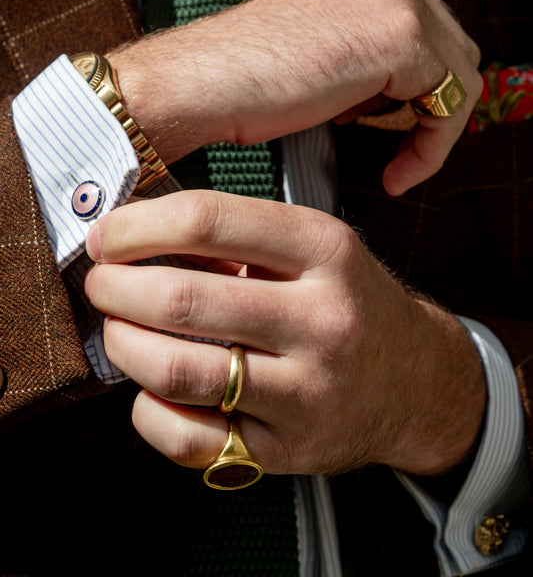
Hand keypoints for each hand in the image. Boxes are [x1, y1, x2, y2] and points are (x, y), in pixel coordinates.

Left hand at [84, 190, 485, 476]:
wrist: (414, 379)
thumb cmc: (349, 301)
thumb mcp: (314, 247)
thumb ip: (238, 236)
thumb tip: (136, 237)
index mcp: (325, 250)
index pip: (210, 219)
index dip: (138, 226)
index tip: (108, 235)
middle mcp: (322, 319)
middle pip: (184, 299)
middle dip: (117, 288)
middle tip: (101, 283)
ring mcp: (307, 390)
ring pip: (179, 371)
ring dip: (124, 346)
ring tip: (116, 331)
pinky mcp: (288, 449)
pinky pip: (190, 438)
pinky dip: (148, 411)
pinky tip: (151, 388)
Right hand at [110, 0, 481, 195]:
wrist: (202, 83)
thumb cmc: (243, 82)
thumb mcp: (316, 56)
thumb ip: (358, 55)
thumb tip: (386, 89)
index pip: (428, 34)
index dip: (417, 92)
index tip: (391, 134)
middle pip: (454, 51)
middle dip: (429, 104)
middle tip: (393, 146)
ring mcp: (397, 0)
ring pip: (460, 77)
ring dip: (431, 129)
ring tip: (392, 163)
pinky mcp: (402, 37)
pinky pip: (452, 103)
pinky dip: (431, 149)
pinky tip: (396, 174)